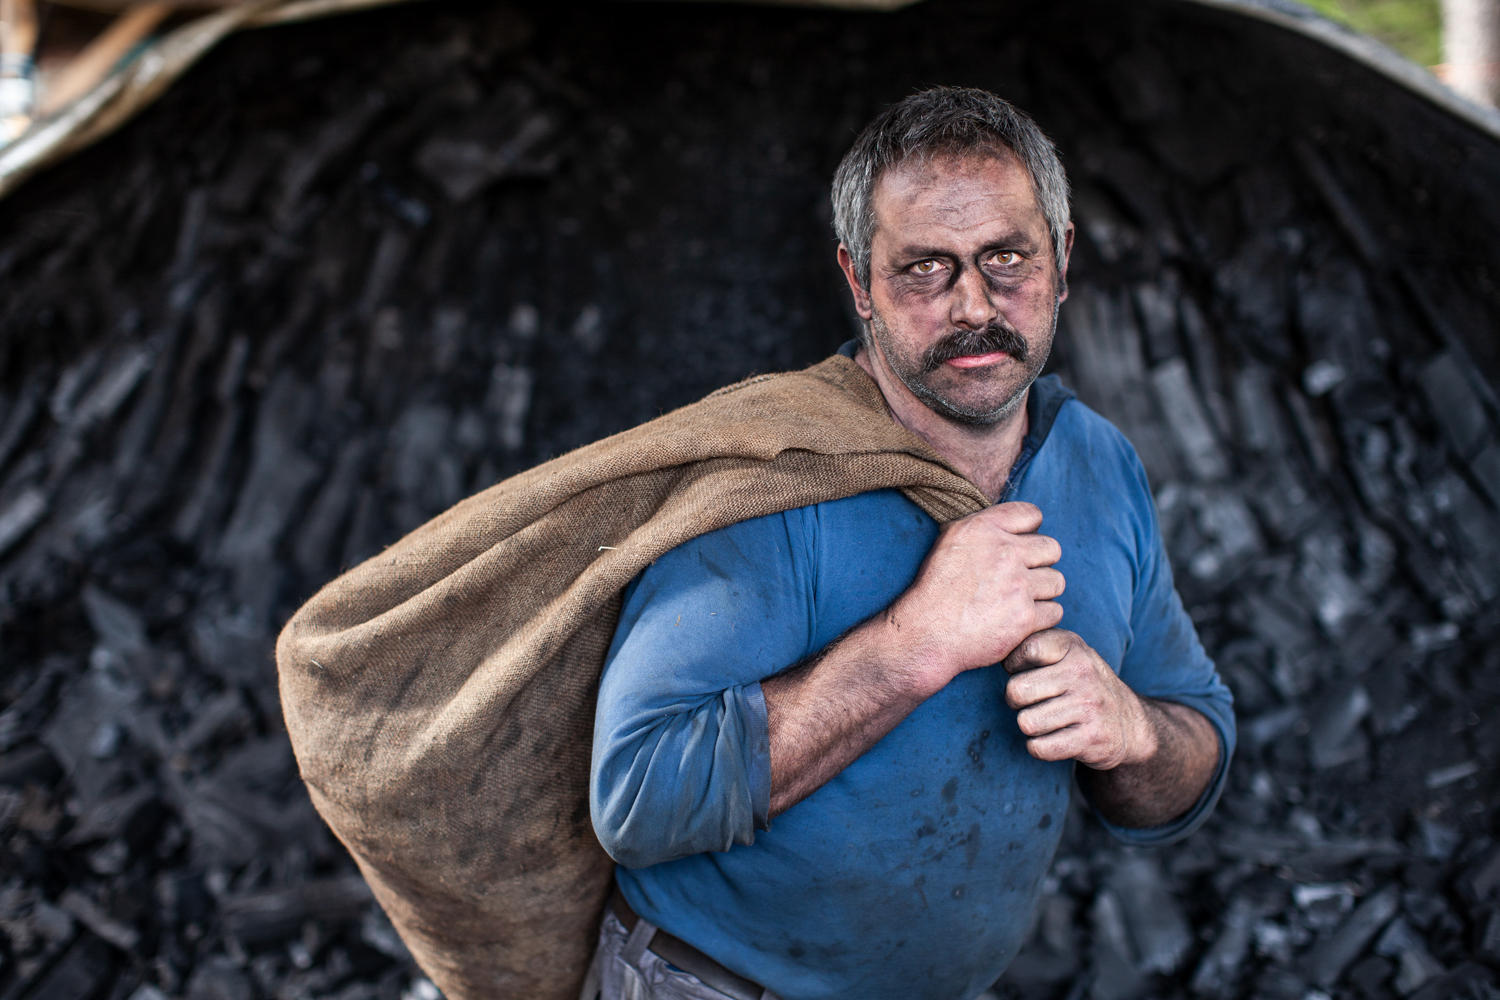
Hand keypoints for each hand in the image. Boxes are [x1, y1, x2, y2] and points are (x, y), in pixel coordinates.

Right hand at [886, 502, 1064, 685]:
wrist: (926, 633)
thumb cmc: (935, 589)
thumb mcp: (949, 541)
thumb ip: (984, 527)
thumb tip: (1011, 524)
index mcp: (984, 528)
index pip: (1032, 515)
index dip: (1030, 530)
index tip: (1020, 546)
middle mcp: (1005, 553)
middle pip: (1052, 548)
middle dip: (1040, 563)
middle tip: (1022, 577)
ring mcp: (1018, 586)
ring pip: (1056, 581)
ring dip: (1042, 592)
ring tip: (1019, 600)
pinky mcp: (1026, 618)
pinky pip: (1054, 611)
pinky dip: (1041, 618)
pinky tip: (1020, 620)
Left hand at [1002, 628, 1153, 769]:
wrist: (1129, 723)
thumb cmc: (1082, 683)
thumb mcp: (1066, 651)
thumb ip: (1033, 640)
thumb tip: (993, 646)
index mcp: (1073, 646)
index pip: (1026, 649)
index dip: (1012, 664)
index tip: (1020, 670)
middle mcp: (1083, 672)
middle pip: (1017, 691)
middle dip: (1016, 701)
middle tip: (1033, 701)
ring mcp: (1089, 705)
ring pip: (1026, 723)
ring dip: (1031, 726)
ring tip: (1047, 719)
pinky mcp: (1091, 738)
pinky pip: (1040, 747)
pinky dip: (1039, 747)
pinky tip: (1053, 738)